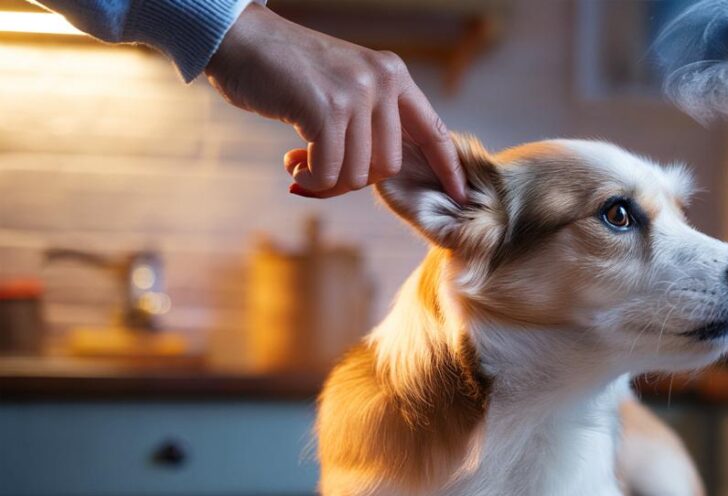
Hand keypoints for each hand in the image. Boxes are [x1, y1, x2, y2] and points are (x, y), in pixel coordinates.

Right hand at [204, 4, 465, 200]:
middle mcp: (383, 81)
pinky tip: (292, 163)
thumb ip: (368, 120)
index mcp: (393, 76)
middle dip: (353, 179)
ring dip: (326, 181)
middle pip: (388, 167)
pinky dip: (311, 180)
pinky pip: (329, 172)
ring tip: (299, 160)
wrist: (238, 39)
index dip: (447, 168)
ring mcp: (357, 94)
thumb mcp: (342, 87)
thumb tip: (380, 173)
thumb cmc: (285, 72)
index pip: (434, 130)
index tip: (461, 196)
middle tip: (319, 169)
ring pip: (358, 174)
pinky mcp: (327, 109)